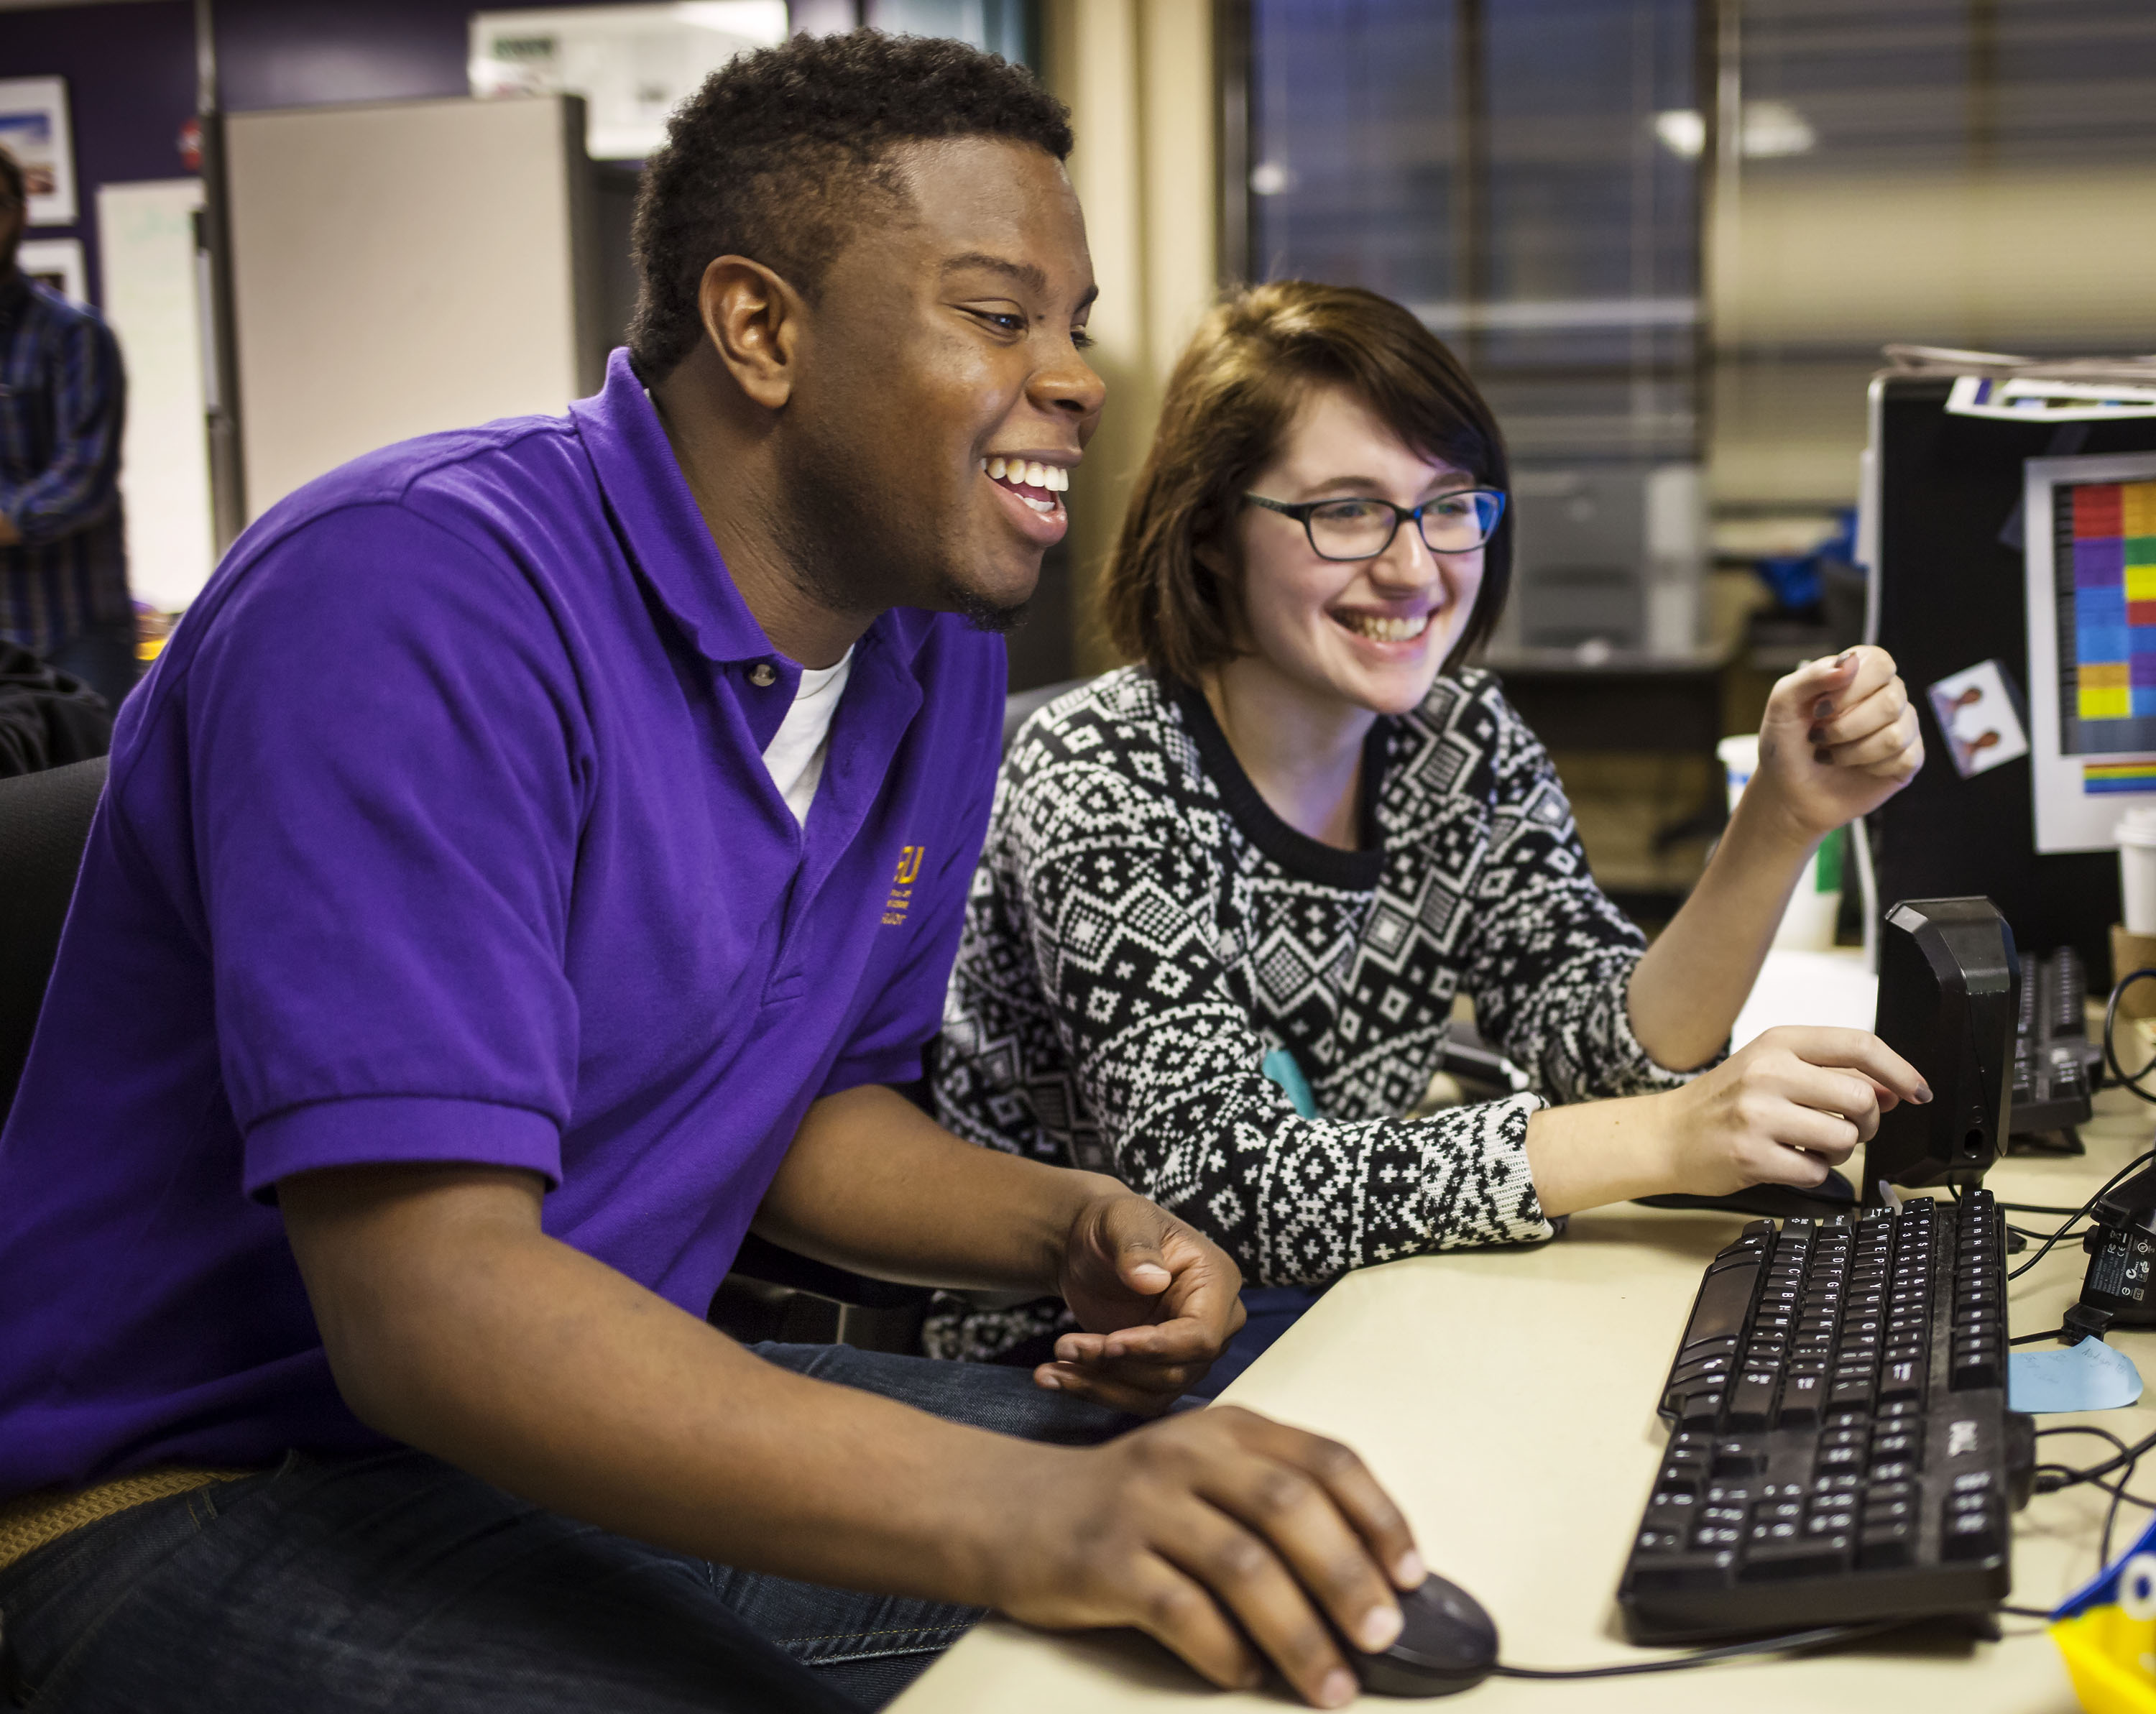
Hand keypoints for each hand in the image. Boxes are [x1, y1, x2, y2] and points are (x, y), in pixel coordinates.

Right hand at [984, 1405, 1423, 1707]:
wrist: (1010, 1510)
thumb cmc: (1127, 1505)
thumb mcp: (1203, 1476)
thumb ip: (1271, 1507)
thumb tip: (1370, 1585)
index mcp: (1227, 1430)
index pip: (1326, 1460)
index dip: (1379, 1518)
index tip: (1413, 1576)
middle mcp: (1189, 1454)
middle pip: (1289, 1508)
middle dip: (1348, 1579)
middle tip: (1383, 1637)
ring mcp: (1143, 1503)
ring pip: (1242, 1565)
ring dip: (1299, 1634)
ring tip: (1332, 1686)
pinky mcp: (1104, 1558)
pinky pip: (1179, 1610)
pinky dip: (1223, 1650)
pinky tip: (1244, 1675)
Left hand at [1038, 1184, 1247, 1413]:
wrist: (1091, 1245)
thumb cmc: (1113, 1223)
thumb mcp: (1121, 1220)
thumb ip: (1136, 1246)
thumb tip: (1152, 1280)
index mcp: (1216, 1282)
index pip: (1201, 1335)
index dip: (1157, 1348)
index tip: (1109, 1343)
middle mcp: (1212, 1325)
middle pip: (1176, 1372)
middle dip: (1116, 1365)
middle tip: (1063, 1346)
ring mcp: (1186, 1354)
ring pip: (1153, 1394)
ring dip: (1098, 1387)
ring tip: (1048, 1370)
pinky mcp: (1158, 1371)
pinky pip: (1133, 1398)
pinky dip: (1093, 1392)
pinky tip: (1054, 1377)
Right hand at [1652, 1025, 1929, 1195]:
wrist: (1667, 1135)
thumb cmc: (1724, 1102)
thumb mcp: (1772, 1069)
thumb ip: (1830, 1074)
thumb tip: (1892, 1091)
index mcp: (1778, 1043)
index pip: (1858, 1045)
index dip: (1899, 1070)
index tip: (1918, 1091)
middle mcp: (1767, 1073)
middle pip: (1860, 1099)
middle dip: (1867, 1122)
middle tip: (1849, 1128)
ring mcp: (1758, 1115)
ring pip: (1844, 1139)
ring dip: (1839, 1151)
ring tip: (1810, 1145)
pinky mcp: (1752, 1155)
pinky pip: (1817, 1172)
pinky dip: (1812, 1173)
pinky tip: (1788, 1161)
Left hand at [1751, 645, 1922, 842]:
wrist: (1787, 792)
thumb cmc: (1784, 745)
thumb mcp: (1782, 705)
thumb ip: (1810, 677)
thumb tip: (1849, 662)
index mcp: (1859, 674)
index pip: (1879, 662)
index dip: (1852, 687)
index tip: (1819, 709)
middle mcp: (1886, 695)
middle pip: (1891, 699)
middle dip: (1845, 727)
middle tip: (1819, 737)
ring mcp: (1901, 726)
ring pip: (1895, 734)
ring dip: (1852, 751)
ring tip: (1831, 754)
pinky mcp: (1908, 759)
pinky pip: (1904, 759)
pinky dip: (1869, 769)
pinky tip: (1853, 769)